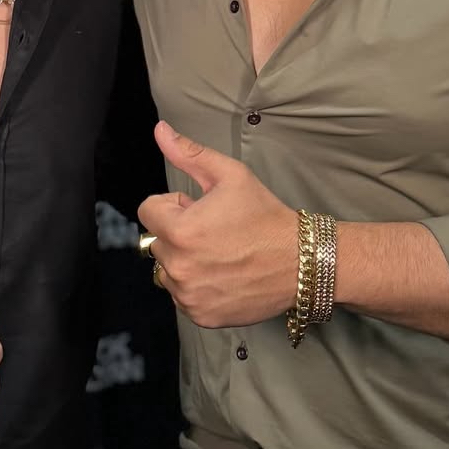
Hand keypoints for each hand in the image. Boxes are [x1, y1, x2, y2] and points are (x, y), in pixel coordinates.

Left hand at [139, 122, 298, 327]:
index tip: (198, 208)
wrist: (301, 262)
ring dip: (183, 260)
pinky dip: (195, 286)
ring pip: (167, 270)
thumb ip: (189, 153)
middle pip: (157, 241)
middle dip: (178, 232)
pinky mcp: (201, 317)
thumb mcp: (231, 175)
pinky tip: (222, 274)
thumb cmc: (266, 217)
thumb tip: (160, 131)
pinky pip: (181, 296)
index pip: (148, 211)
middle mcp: (179, 268)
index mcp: (181, 231)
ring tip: (219, 253)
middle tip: (214, 230)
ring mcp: (189, 296)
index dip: (174, 204)